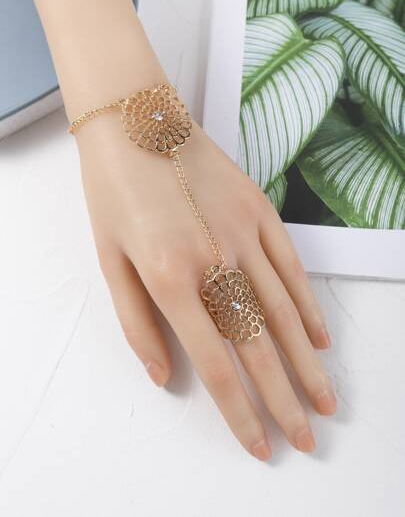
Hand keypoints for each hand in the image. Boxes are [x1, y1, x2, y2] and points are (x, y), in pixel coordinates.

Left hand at [76, 114, 335, 460]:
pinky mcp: (260, 210)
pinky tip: (318, 337)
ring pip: (283, 310)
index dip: (239, 409)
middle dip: (284, 399)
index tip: (260, 441)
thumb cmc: (114, 192)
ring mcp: (243, 233)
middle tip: (308, 436)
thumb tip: (164, 376)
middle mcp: (213, 260)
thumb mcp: (108, 260)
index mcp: (169, 278)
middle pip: (258, 345)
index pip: (215, 361)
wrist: (137, 121)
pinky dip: (307, 305)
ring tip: (325, 399)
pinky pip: (292, 266)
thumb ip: (136, 323)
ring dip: (306, 362)